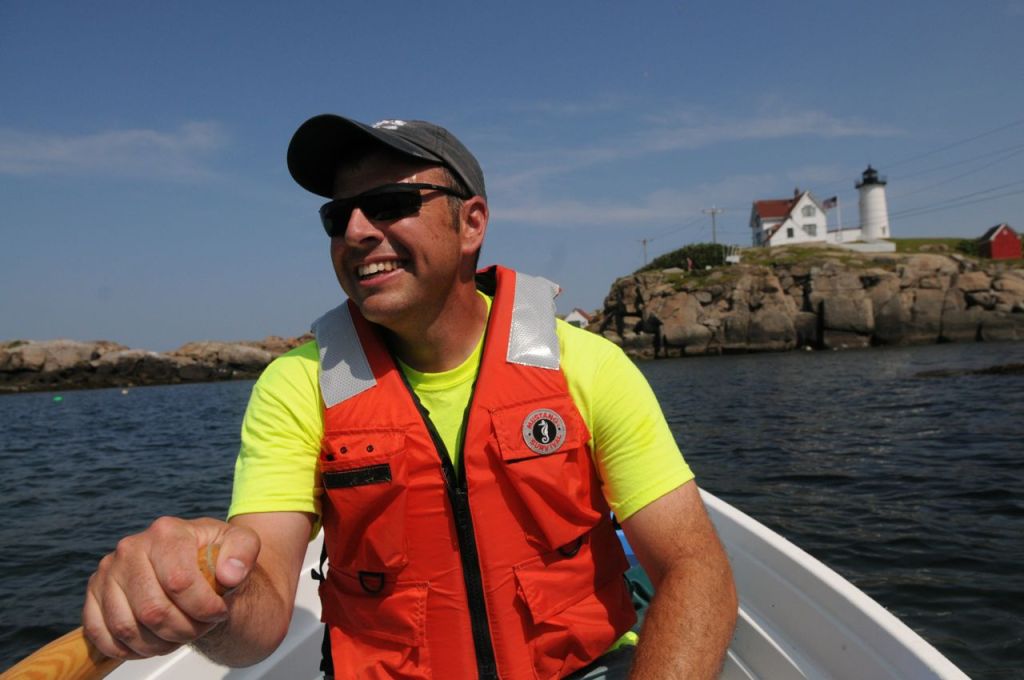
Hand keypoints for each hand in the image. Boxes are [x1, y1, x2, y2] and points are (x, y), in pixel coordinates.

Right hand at [82, 516, 260, 659]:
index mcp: (166, 532)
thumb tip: (229, 575)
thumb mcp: (241, 544)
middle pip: (153, 610)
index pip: (179, 582)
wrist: (190, 563)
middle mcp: (130, 548)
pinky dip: (127, 648)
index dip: (203, 607)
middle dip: (184, 629)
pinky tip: (153, 640)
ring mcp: (108, 571)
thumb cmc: (215, 555)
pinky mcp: (93, 594)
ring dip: (158, 643)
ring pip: (126, 627)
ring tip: (180, 634)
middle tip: (200, 627)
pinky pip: (100, 633)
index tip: (219, 612)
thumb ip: (244, 553)